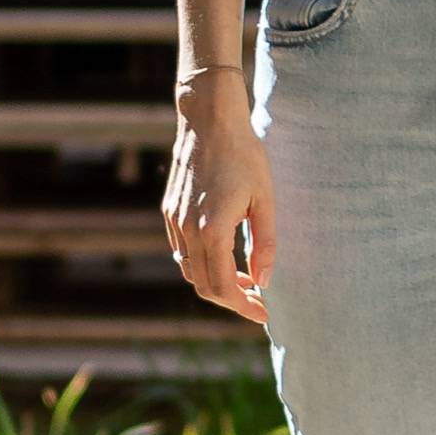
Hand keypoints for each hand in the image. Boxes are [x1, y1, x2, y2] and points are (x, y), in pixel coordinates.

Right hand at [164, 88, 276, 322]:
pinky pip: (182, 251)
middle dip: (231, 301)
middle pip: (203, 286)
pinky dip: (202, 264)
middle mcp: (188, 230)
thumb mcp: (264, 199)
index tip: (264, 313)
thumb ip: (264, 243)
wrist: (209, 120)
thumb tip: (265, 281)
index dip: (243, 306)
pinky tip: (224, 256)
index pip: (223, 287)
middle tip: (258, 300)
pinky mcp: (170, 211)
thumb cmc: (244, 155)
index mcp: (212, 229)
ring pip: (190, 271)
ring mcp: (175, 221)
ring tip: (246, 281)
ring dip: (215, 283)